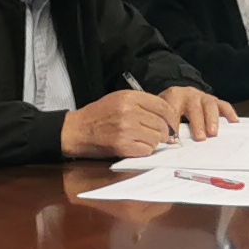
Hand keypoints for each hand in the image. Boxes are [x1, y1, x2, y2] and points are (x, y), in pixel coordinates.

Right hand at [61, 89, 182, 158]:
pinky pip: (147, 150)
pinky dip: (144, 151)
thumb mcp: (119, 99)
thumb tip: (168, 119)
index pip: (163, 106)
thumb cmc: (99, 115)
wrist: (77, 130)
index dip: (171, 118)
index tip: (171, 125)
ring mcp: (126, 129)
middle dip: (163, 133)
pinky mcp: (122, 145)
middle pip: (162, 124)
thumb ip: (143, 105)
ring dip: (153, 142)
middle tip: (157, 136)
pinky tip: (134, 146)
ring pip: (156, 138)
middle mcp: (129, 111)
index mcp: (130, 97)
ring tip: (141, 140)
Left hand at [163, 85, 234, 141]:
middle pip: (194, 108)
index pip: (173, 110)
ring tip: (214, 133)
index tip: (174, 138)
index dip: (174, 124)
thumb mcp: (163, 115)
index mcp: (173, 97)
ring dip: (212, 119)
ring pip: (210, 105)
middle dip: (197, 124)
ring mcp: (204, 97)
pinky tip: (234, 122)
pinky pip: (223, 105)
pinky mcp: (214, 101)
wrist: (178, 95)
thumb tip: (171, 141)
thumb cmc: (170, 108)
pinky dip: (229, 113)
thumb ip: (166, 127)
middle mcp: (190, 94)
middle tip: (200, 138)